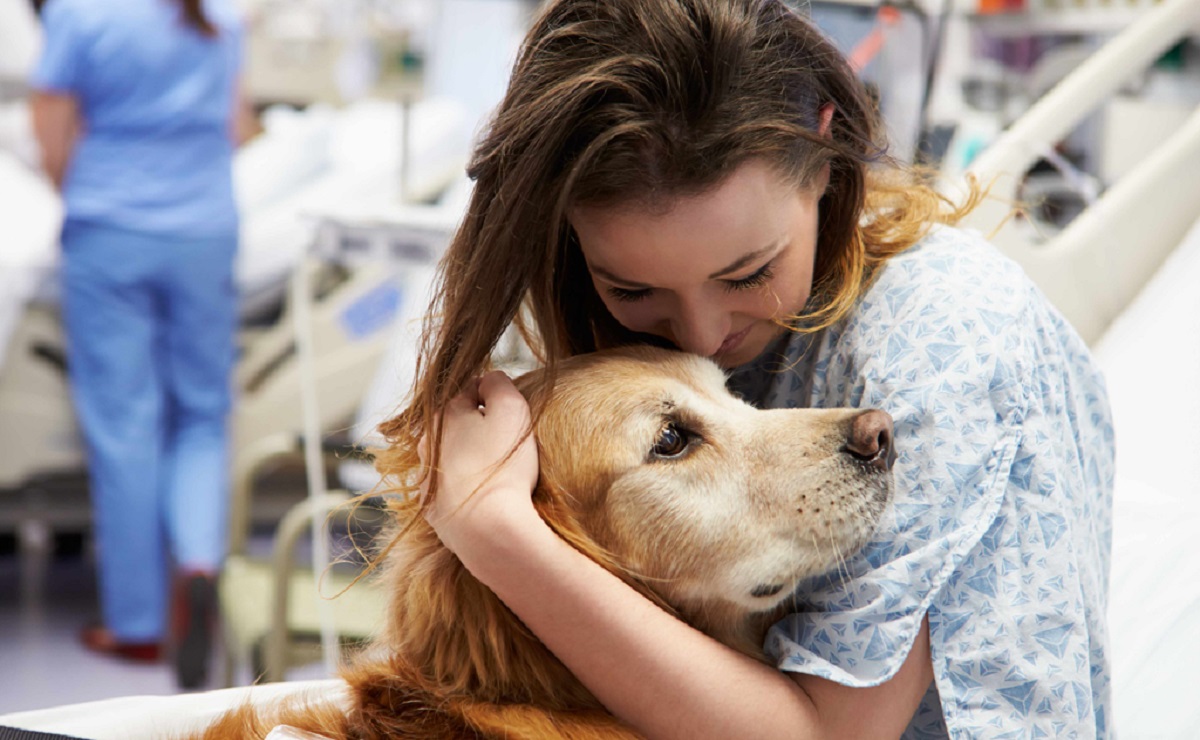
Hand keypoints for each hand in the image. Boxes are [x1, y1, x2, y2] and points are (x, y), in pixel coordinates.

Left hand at [419, 371, 540, 554]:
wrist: (487, 529)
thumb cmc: (502, 467)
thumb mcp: (511, 409)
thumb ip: (499, 383)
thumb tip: (489, 378)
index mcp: (444, 415)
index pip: (471, 390)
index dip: (495, 398)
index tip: (513, 414)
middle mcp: (427, 444)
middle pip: (458, 425)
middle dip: (480, 429)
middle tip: (509, 444)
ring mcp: (427, 479)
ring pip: (452, 458)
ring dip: (471, 459)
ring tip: (499, 474)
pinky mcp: (433, 510)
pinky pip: (451, 491)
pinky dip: (466, 490)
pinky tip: (486, 498)